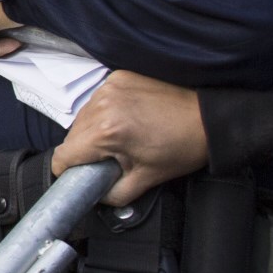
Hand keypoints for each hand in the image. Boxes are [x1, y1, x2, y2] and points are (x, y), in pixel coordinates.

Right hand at [52, 71, 210, 203]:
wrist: (209, 119)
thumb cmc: (183, 147)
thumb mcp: (145, 180)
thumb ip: (112, 194)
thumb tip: (94, 195)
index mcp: (106, 132)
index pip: (63, 155)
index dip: (67, 170)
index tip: (79, 174)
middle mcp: (102, 104)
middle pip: (71, 136)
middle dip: (85, 150)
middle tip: (112, 157)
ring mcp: (109, 87)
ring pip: (82, 117)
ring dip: (94, 130)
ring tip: (122, 136)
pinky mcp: (118, 77)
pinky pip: (98, 100)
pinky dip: (106, 111)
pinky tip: (127, 118)